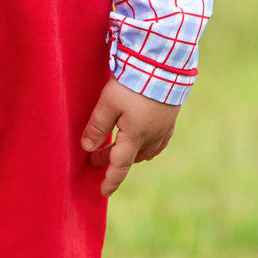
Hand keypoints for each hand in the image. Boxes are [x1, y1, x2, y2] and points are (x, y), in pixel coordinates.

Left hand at [80, 76, 178, 196]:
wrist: (165, 66)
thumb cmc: (134, 83)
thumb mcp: (109, 102)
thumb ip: (97, 126)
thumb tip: (87, 147)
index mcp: (135, 137)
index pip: (119, 165)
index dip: (110, 180)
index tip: (103, 192)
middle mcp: (151, 137)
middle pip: (130, 156)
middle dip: (111, 159)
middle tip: (94, 157)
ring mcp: (163, 129)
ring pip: (145, 150)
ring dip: (129, 151)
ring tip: (116, 147)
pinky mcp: (170, 118)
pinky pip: (158, 141)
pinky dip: (146, 145)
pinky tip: (142, 139)